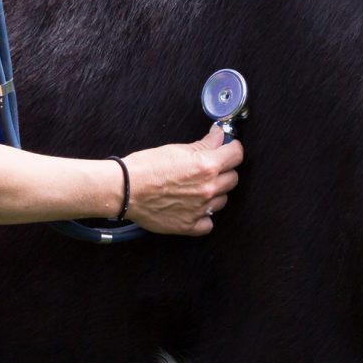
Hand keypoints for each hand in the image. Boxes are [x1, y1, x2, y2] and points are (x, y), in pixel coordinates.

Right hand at [121, 127, 243, 235]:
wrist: (125, 189)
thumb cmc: (146, 167)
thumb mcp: (177, 149)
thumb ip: (204, 145)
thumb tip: (219, 137)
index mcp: (207, 166)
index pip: (237, 155)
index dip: (232, 149)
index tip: (227, 149)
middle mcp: (208, 188)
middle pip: (232, 178)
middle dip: (223, 171)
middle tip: (208, 168)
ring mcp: (201, 209)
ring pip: (222, 200)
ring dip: (214, 193)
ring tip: (196, 188)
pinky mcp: (190, 225)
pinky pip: (209, 223)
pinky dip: (204, 216)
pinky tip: (193, 208)